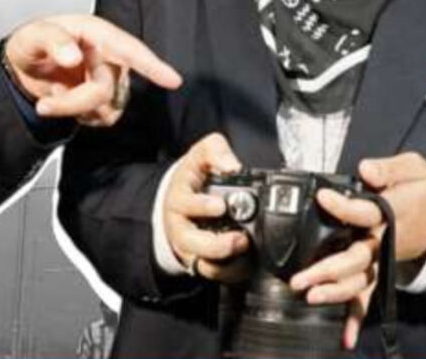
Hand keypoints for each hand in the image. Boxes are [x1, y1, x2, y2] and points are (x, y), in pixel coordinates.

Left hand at [3, 14, 181, 125]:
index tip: (173, 80)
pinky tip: (67, 104)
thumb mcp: (32, 35)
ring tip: (53, 99)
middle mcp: (108, 56)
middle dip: (73, 102)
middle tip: (46, 103)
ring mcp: (109, 78)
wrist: (23, 68)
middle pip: (107, 89)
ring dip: (76, 110)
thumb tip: (74, 55)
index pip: (131, 50)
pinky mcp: (105, 98)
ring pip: (108, 107)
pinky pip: (105, 118)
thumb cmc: (32, 44)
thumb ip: (52, 41)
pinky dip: (82, 117)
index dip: (153, 65)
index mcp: (97, 34)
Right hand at [164, 133, 250, 282]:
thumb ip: (216, 151)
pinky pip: (213, 273)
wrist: (179, 200)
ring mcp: (189, 247)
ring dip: (224, 262)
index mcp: (179, 198)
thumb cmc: (193, 178)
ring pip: (201, 262)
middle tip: (240, 239)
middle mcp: (180, 226)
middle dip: (215, 244)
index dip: (202, 206)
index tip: (221, 205)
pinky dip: (229, 272)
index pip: (186, 204)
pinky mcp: (201, 260)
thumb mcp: (201, 155)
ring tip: (245, 251)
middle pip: (190, 242)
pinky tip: (246, 264)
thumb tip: (232, 165)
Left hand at [288, 152, 425, 348]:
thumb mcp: (413, 168)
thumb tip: (365, 169)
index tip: (323, 197)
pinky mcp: (380, 268)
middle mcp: (384, 240)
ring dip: (335, 291)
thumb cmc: (422, 190)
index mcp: (391, 213)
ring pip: (359, 280)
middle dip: (328, 269)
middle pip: (356, 258)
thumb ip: (388, 168)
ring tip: (310, 296)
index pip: (364, 212)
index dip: (342, 206)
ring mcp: (382, 258)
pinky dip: (357, 318)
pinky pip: (368, 294)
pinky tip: (346, 338)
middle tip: (302, 278)